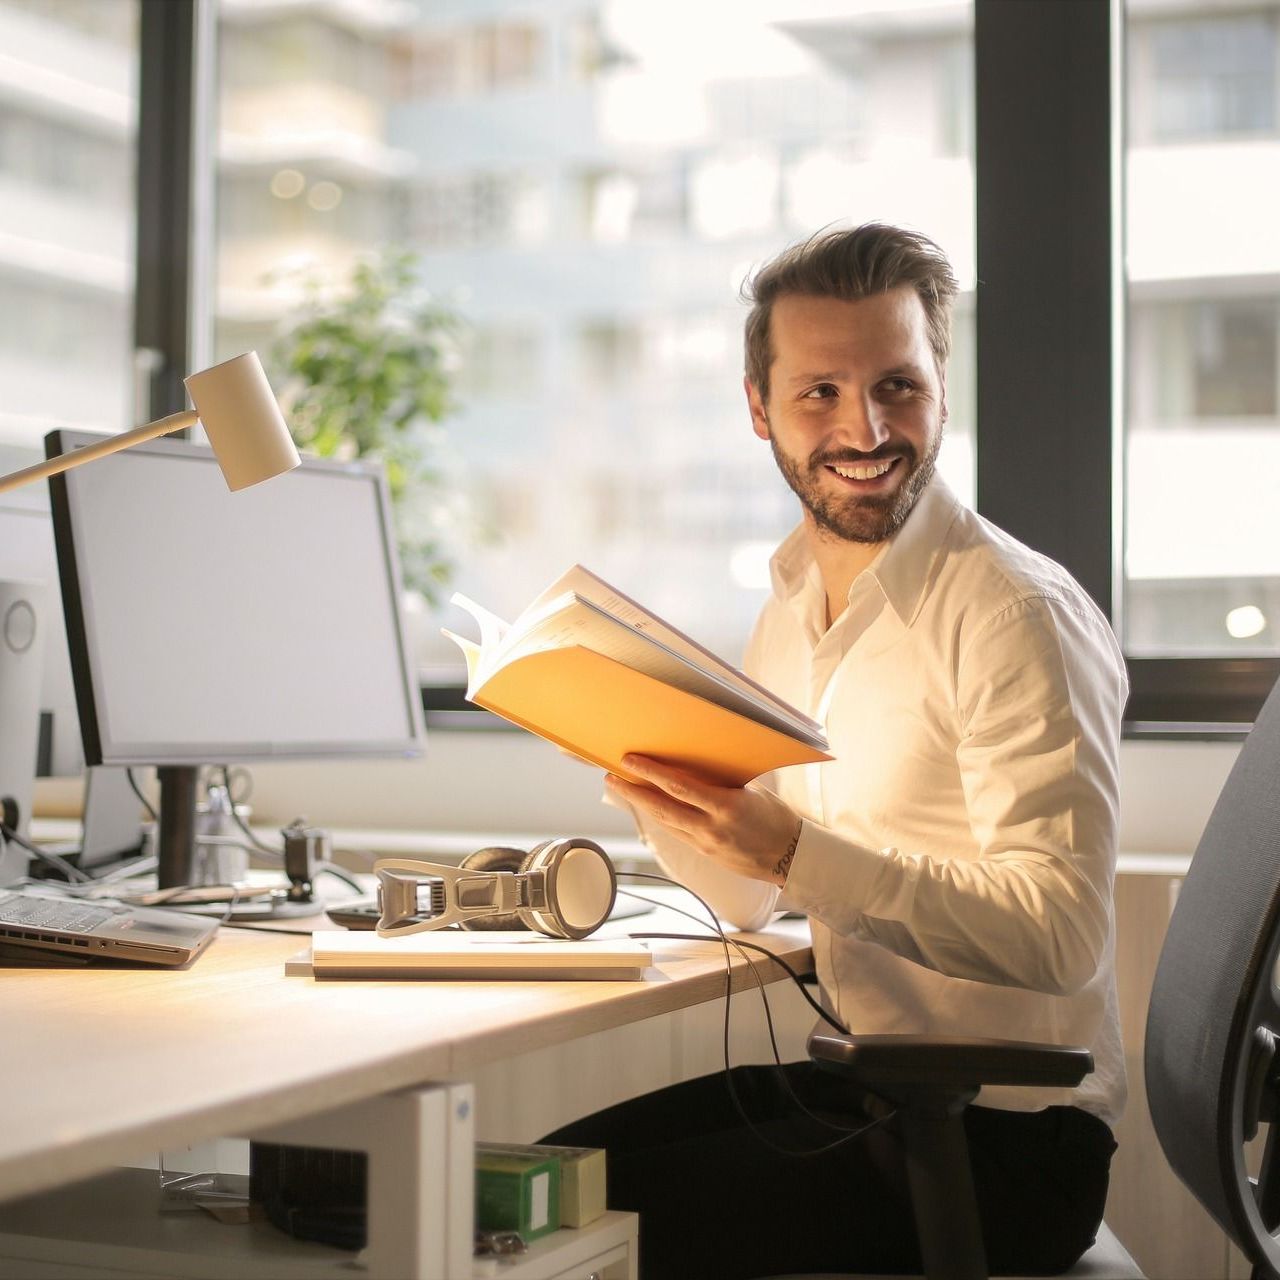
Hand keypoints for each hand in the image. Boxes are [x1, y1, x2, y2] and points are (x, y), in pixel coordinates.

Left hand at [605, 754, 801, 885]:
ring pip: (664, 822)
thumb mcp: (752, 791)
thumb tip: (695, 764)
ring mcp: (706, 843)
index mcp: (727, 806)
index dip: (651, 773)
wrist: (791, 857)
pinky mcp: (704, 853)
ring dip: (640, 805)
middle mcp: (712, 827)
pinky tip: (648, 806)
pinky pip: (676, 832)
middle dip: (633, 792)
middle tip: (611, 776)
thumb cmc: (776, 818)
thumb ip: (722, 781)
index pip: (679, 786)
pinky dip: (660, 817)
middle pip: (661, 808)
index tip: (631, 760)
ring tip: (622, 788)